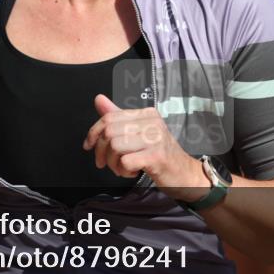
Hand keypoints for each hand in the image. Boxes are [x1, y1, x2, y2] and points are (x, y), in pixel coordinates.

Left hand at [83, 94, 207, 201]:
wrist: (185, 174)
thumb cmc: (159, 154)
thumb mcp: (139, 132)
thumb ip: (118, 116)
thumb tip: (98, 99)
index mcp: (146, 114)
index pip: (109, 118)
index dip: (93, 133)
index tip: (89, 146)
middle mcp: (151, 122)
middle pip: (109, 132)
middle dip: (102, 152)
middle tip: (107, 163)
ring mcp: (155, 139)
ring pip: (115, 146)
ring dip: (113, 163)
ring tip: (123, 168)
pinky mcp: (156, 157)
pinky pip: (126, 161)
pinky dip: (123, 171)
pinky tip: (132, 172)